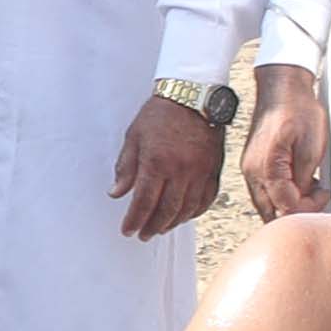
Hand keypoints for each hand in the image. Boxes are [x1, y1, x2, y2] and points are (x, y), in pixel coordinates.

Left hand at [111, 93, 224, 240]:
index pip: (144, 202)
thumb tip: (116, 194)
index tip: (127, 231)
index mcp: (157, 163)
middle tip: (143, 235)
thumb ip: (125, 168)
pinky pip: (206, 199)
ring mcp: (200, 172)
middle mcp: (181, 171)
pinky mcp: (214, 169)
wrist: (193, 95)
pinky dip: (194, 212)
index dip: (134, 220)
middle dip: (152, 227)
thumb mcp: (134, 137)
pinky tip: (184, 215)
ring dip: (173, 223)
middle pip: (167, 211)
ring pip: (187, 208)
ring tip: (160, 228)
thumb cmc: (160, 114)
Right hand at [239, 69, 330, 220]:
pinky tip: (296, 182)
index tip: (324, 193)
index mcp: (267, 168)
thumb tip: (304, 197)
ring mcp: (250, 169)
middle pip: (271, 212)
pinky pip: (264, 190)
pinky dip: (280, 193)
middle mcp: (252, 172)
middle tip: (317, 197)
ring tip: (309, 188)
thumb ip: (305, 178)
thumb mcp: (311, 146)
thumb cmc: (297, 108)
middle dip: (296, 211)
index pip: (286, 207)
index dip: (309, 207)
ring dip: (287, 203)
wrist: (282, 86)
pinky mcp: (253, 164)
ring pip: (266, 204)